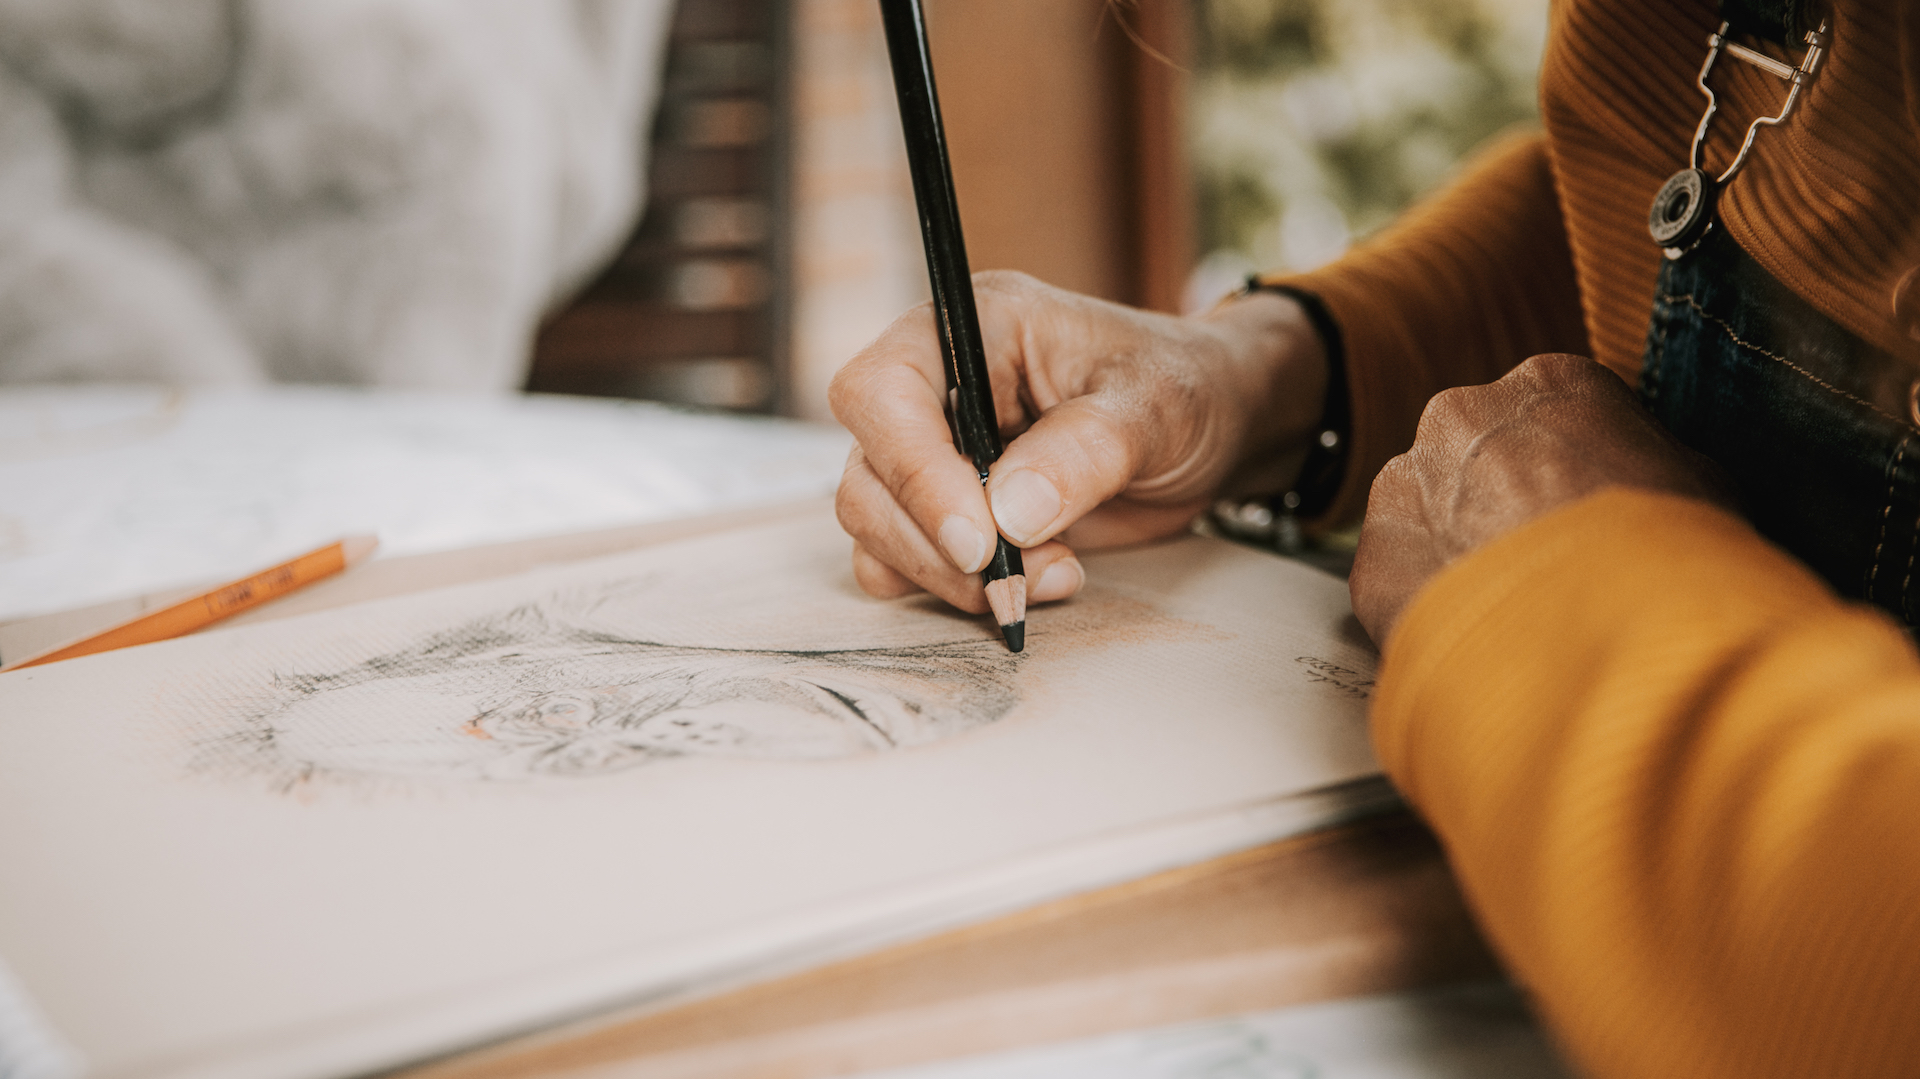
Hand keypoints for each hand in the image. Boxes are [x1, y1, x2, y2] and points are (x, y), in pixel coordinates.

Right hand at [831, 271, 1327, 613]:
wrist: (1211, 429)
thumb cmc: (1184, 389)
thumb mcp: (1155, 405)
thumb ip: (1085, 450)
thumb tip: (1008, 513)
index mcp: (971, 328)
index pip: (883, 392)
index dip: (914, 471)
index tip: (980, 540)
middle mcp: (935, 386)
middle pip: (868, 471)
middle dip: (936, 544)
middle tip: (1024, 576)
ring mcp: (931, 452)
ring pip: (874, 525)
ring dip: (949, 576)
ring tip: (1053, 574)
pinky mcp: (944, 512)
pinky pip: (899, 563)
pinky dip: (950, 592)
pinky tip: (1030, 583)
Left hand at [1350, 353, 1733, 644]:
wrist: (1608, 626)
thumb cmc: (1669, 551)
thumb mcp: (1703, 482)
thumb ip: (1651, 460)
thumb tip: (1645, 473)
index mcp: (1547, 384)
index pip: (1545, 418)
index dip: (1565, 473)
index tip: (1577, 512)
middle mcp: (1461, 417)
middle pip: (1473, 460)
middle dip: (1498, 507)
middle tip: (1539, 565)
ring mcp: (1406, 484)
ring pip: (1424, 515)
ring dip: (1454, 553)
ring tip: (1508, 609)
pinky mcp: (1373, 557)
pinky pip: (1395, 581)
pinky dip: (1425, 607)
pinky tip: (1473, 636)